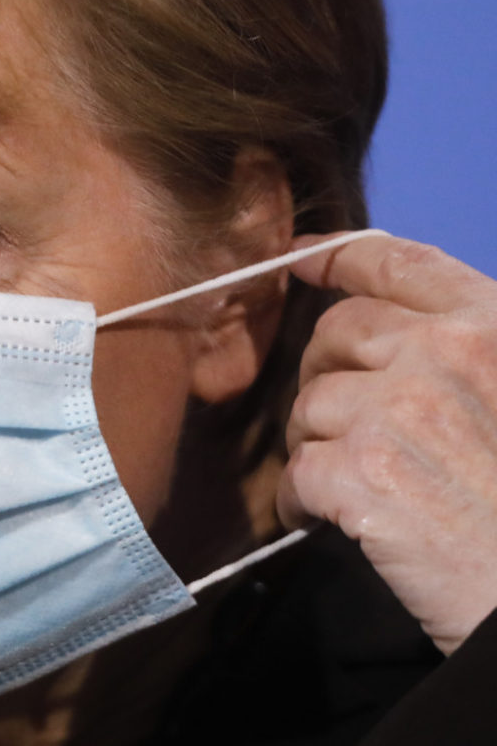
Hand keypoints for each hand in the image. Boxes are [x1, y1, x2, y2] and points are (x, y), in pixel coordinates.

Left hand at [281, 233, 496, 653]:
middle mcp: (444, 353)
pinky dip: (299, 500)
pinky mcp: (363, 472)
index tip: (301, 257)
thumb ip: (461, 356)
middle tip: (339, 422)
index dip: (341, 255)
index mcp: (491, 325)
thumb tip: (387, 335)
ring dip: (314, 444)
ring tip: (349, 484)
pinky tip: (322, 518)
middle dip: (324, 373)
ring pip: (310, 405)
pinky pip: (296, 470)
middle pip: (334, 333)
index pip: (399, 263)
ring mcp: (399, 410)